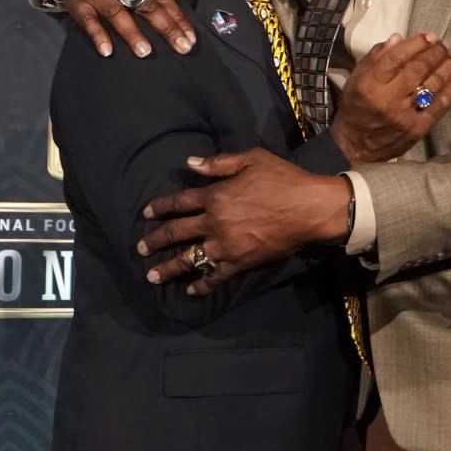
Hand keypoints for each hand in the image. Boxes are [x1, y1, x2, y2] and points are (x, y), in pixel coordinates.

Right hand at [58, 0, 195, 57]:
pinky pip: (88, 20)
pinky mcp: (79, 3)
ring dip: (131, 33)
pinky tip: (107, 50)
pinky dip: (96, 34)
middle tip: (181, 46)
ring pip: (116, 12)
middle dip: (165, 27)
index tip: (190, 36)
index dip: (177, 17)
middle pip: (144, 5)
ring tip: (145, 52)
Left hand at [137, 148, 350, 292]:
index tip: (146, 214)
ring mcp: (226, 246)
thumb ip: (219, 163)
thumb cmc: (284, 180)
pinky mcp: (241, 263)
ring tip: (153, 276)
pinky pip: (217, 276)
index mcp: (215, 196)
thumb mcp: (252, 159)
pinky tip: (192, 291)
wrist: (310, 209)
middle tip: (140, 249)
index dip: (160, 207)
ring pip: (190, 259)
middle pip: (177, 233)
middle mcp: (215, 223)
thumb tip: (190, 164)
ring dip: (169, 269)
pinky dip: (203, 285)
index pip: (179, 202)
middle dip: (156, 241)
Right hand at [330, 32, 450, 164]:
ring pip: (433, 85)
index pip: (397, 57)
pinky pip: (439, 106)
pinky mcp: (417, 129)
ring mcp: (405, 115)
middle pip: (419, 68)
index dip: (417, 43)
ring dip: (446, 68)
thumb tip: (399, 38)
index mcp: (370, 84)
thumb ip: (376, 57)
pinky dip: (449, 91)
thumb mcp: (357, 78)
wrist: (354, 145)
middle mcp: (388, 99)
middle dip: (436, 52)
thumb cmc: (356, 108)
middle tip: (444, 44)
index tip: (429, 35)